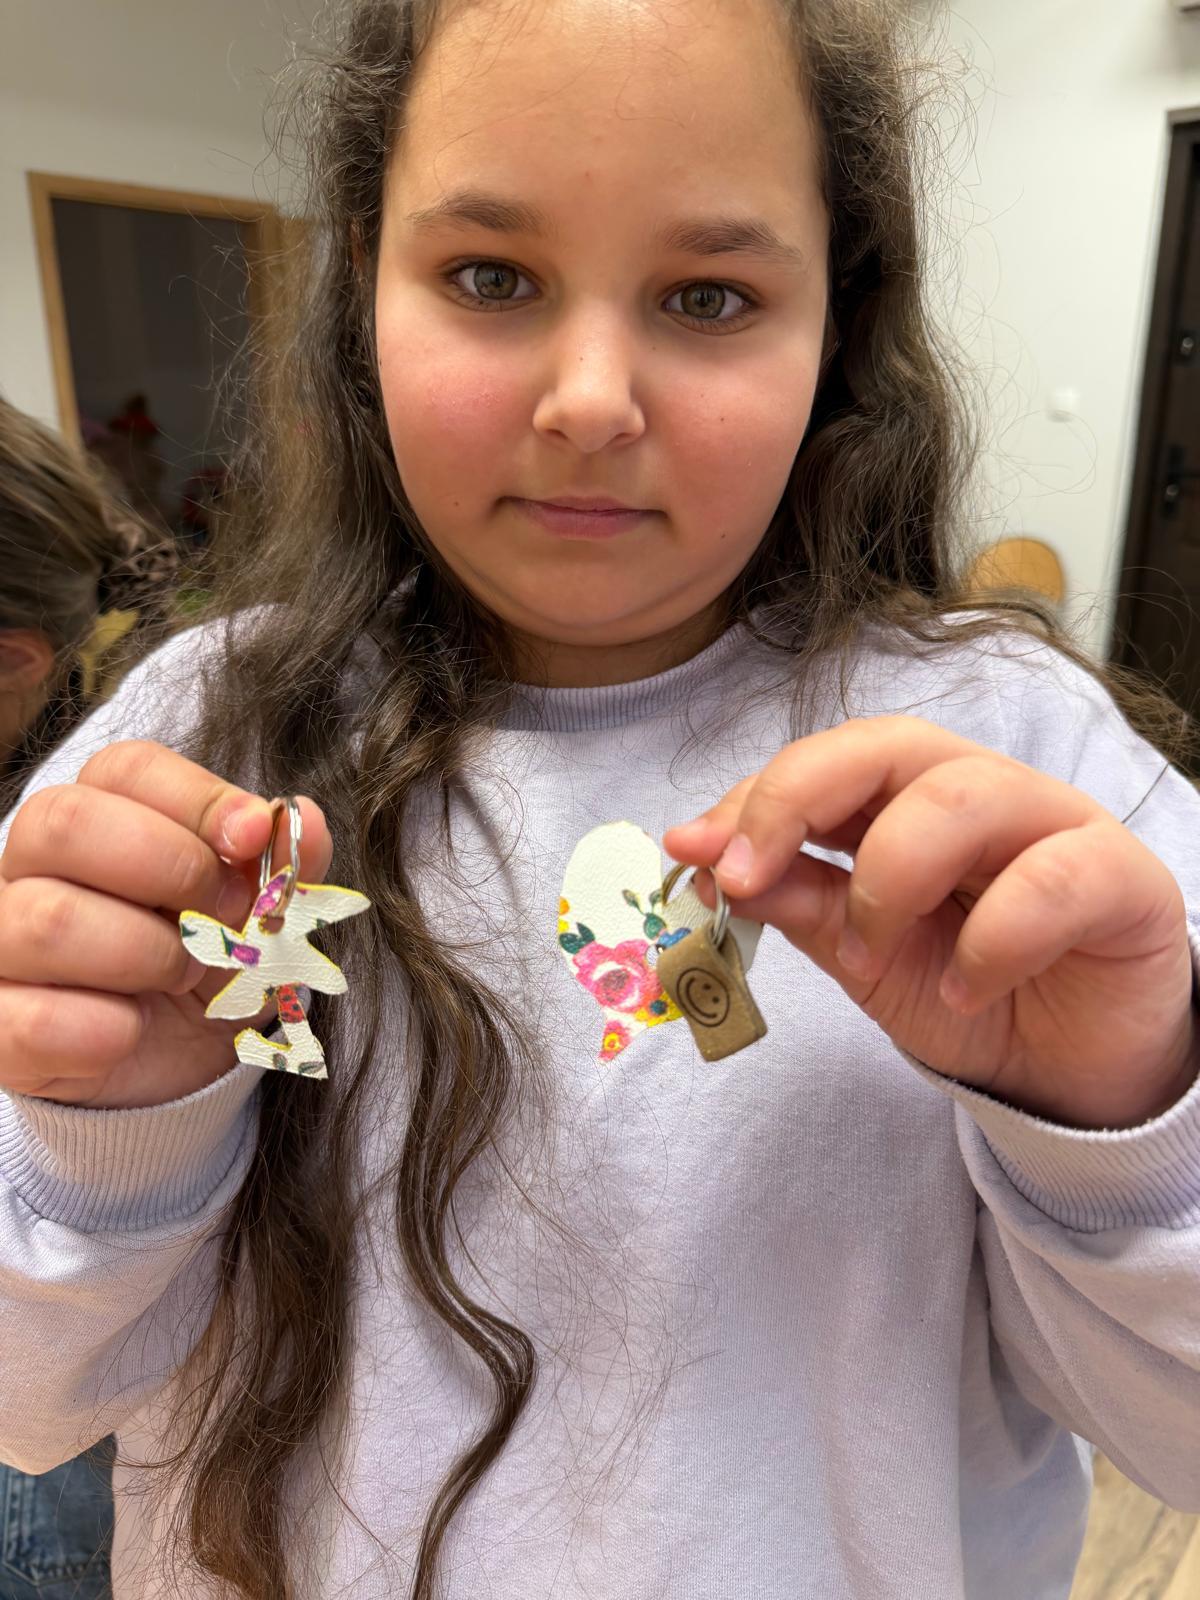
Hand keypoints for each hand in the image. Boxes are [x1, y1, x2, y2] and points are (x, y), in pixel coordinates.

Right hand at [0, 741, 332, 1109]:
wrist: (176, 1065)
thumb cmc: (208, 966)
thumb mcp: (258, 915)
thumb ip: (281, 864)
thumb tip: (301, 818)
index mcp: (95, 819)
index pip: (124, 769)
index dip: (197, 798)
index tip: (253, 837)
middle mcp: (28, 869)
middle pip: (64, 821)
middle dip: (169, 866)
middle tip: (225, 913)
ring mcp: (0, 944)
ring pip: (48, 920)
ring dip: (147, 955)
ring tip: (181, 975)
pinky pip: (30, 1019)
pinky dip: (106, 1031)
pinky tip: (131, 1032)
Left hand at [664, 716, 1198, 1129]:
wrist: (1074, 1072)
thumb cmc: (968, 992)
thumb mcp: (860, 956)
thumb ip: (794, 900)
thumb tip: (700, 859)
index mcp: (910, 799)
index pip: (827, 762)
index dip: (756, 798)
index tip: (691, 852)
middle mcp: (981, 791)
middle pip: (889, 746)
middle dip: (799, 798)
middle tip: (744, 875)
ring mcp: (1057, 824)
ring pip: (965, 796)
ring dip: (890, 879)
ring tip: (865, 958)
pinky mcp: (1123, 878)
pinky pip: (1053, 877)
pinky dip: (993, 939)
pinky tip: (965, 990)